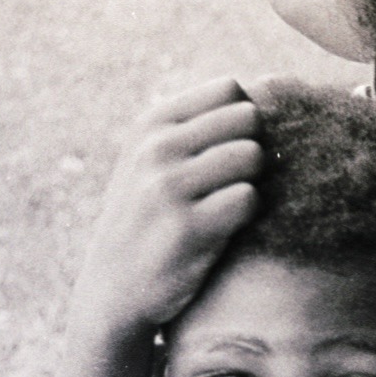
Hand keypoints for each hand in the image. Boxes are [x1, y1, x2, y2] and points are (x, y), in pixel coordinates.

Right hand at [75, 78, 262, 334]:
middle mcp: (156, 149)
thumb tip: (261, 92)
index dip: (245, 119)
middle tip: (236, 180)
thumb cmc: (150, 216)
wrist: (115, 287)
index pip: (229, 90)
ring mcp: (170, 188)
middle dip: (254, 146)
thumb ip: (197, 127)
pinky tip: (227, 228)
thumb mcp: (153, 160)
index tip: (233, 148)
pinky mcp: (189, 228)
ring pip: (252, 156)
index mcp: (151, 124)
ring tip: (229, 204)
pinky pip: (249, 199)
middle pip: (248, 118)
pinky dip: (248, 214)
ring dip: (253, 181)